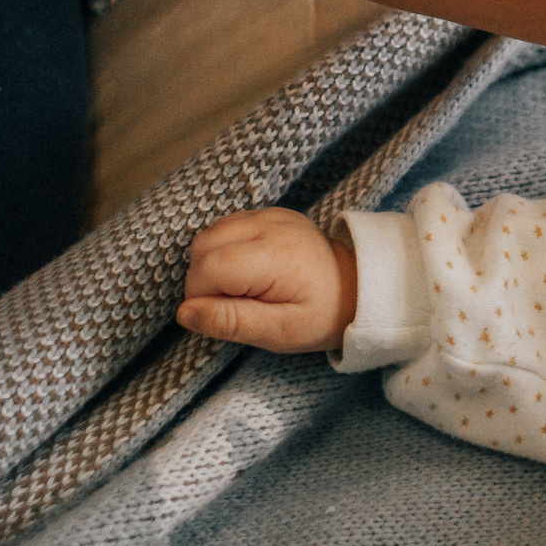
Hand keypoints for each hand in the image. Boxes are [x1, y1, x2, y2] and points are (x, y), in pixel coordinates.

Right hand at [177, 208, 357, 353]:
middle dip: (203, 279)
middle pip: (202, 246)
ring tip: (243, 287)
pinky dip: (224, 248)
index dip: (202, 297)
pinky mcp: (271, 213)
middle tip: (234, 303)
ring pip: (210, 233)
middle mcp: (270, 226)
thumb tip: (184, 313)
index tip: (226, 314)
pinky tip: (247, 268)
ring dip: (212, 262)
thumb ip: (232, 322)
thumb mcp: (280, 332)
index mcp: (274, 256)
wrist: (360, 285)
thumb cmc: (323, 314)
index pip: (207, 269)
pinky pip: (227, 226)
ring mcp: (271, 214)